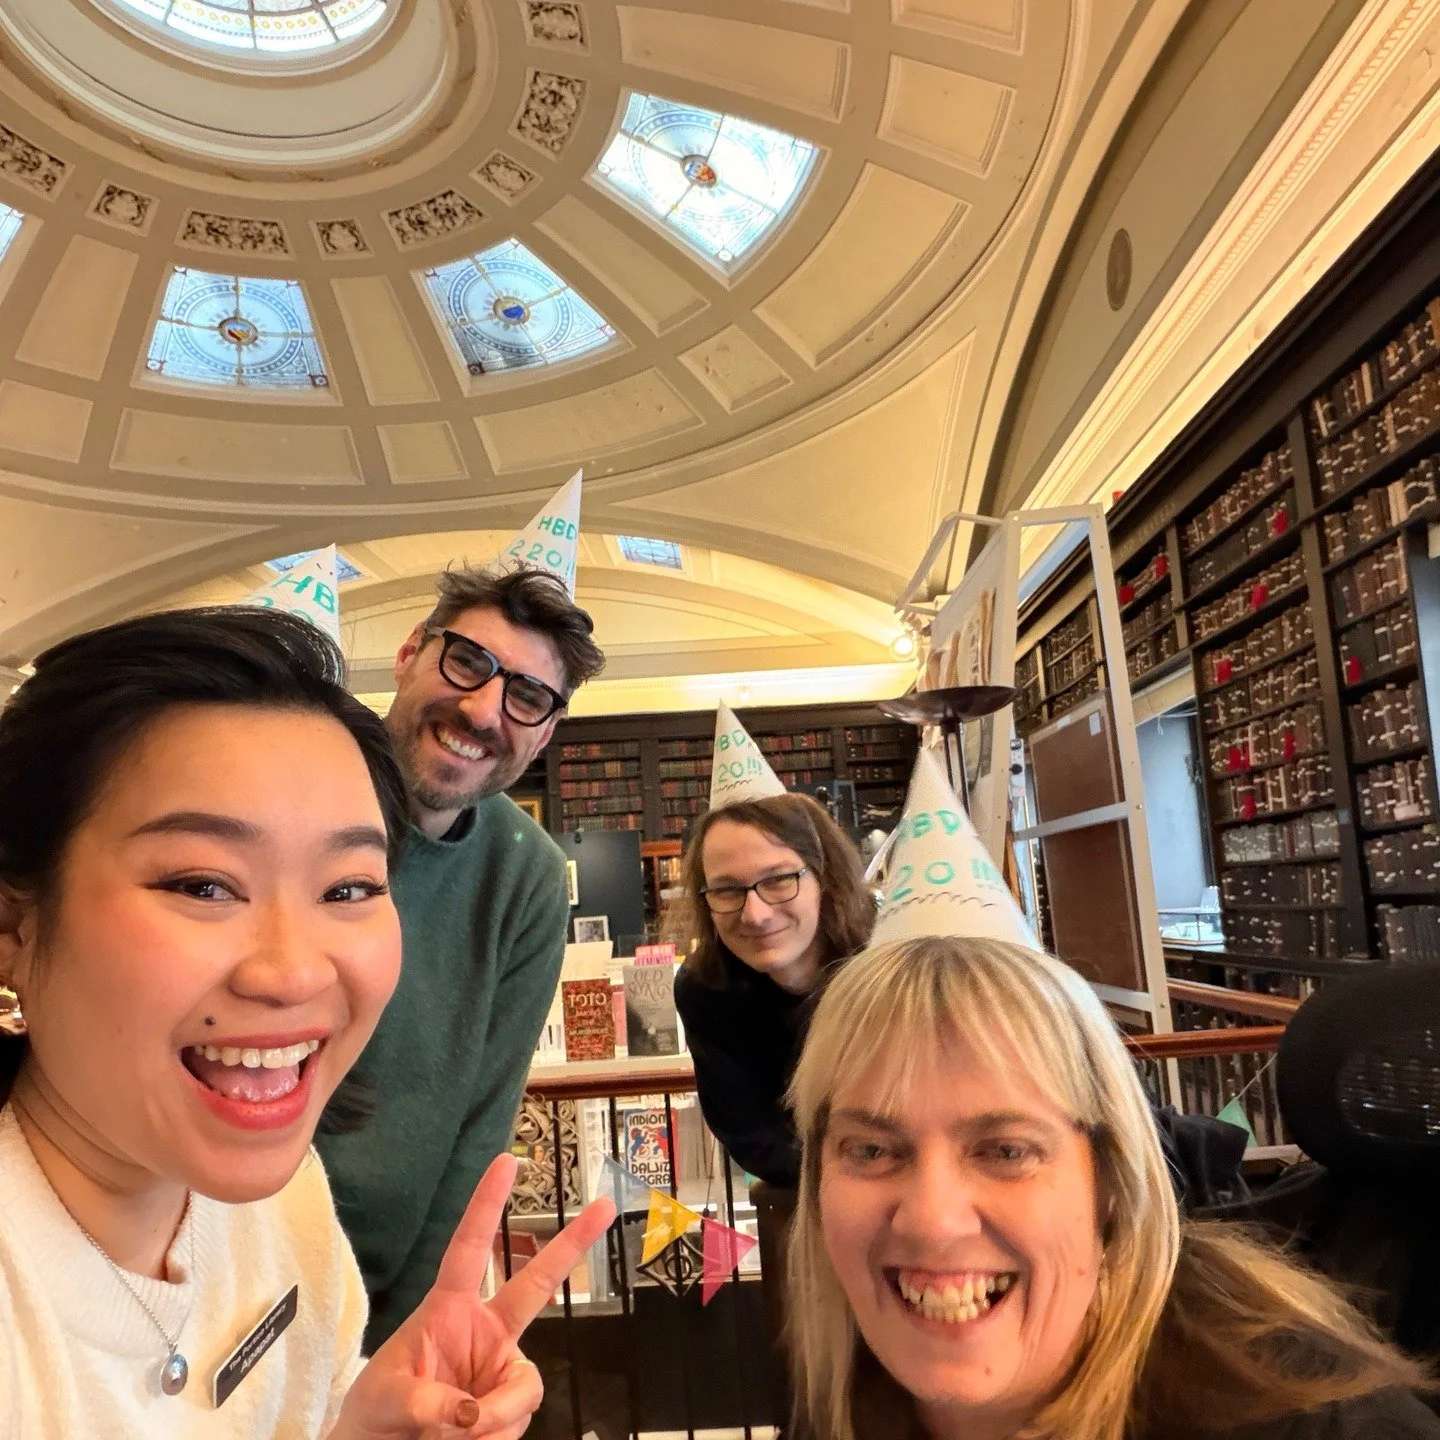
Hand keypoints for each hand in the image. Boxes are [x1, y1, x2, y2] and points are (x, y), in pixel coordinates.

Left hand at [331, 1153, 615, 1438]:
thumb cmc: (373, 1415)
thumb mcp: (384, 1399)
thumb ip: (424, 1402)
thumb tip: (470, 1414)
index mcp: (448, 1309)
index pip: (469, 1248)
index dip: (487, 1205)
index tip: (506, 1162)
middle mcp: (484, 1333)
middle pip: (536, 1284)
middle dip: (572, 1244)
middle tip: (604, 1205)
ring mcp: (500, 1370)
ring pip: (524, 1385)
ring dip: (494, 1417)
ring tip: (453, 1436)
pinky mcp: (508, 1409)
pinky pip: (518, 1421)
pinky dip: (493, 1439)